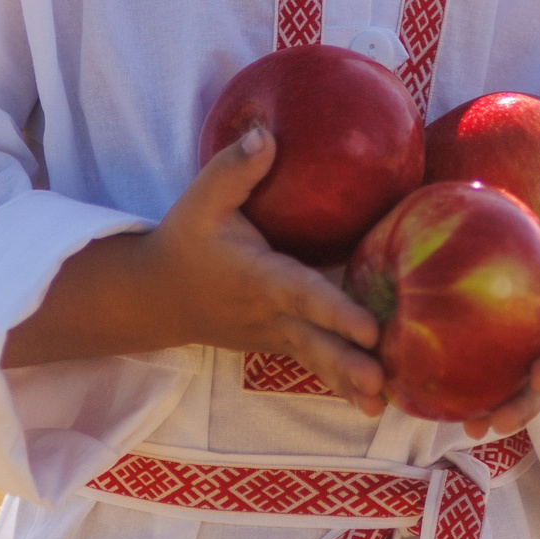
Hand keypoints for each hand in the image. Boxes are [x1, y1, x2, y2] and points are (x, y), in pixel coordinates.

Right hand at [146, 128, 389, 412]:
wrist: (156, 296)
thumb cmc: (185, 241)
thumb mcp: (200, 200)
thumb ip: (234, 168)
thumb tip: (268, 133)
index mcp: (257, 278)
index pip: (301, 294)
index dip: (334, 311)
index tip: (368, 328)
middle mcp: (268, 314)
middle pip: (313, 342)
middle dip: (347, 364)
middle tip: (382, 384)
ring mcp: (273, 336)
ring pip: (315, 361)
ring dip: (348, 382)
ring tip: (382, 405)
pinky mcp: (278, 344)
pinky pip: (312, 365)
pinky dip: (340, 384)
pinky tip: (373, 404)